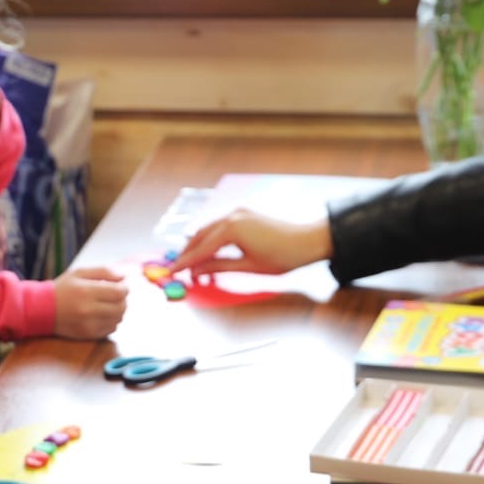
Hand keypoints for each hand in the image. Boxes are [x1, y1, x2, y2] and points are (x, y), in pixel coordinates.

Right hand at [52, 266, 127, 338]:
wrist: (42, 310)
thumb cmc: (62, 288)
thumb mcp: (80, 273)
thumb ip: (103, 272)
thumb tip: (124, 276)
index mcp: (86, 292)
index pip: (119, 292)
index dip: (125, 288)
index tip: (121, 285)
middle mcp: (89, 310)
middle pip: (121, 307)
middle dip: (123, 300)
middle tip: (116, 295)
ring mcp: (89, 325)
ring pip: (118, 319)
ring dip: (118, 311)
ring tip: (108, 304)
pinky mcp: (88, 335)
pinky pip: (111, 329)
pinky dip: (111, 321)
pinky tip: (102, 315)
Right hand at [169, 209, 332, 276]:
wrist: (310, 240)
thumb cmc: (283, 256)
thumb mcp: (249, 266)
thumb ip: (219, 266)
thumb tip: (197, 271)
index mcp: (231, 229)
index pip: (201, 248)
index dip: (186, 262)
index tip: (173, 272)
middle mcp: (231, 215)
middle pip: (200, 235)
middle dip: (188, 252)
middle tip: (179, 268)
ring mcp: (238, 211)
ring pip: (209, 228)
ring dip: (199, 244)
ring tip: (193, 261)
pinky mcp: (245, 212)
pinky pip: (220, 224)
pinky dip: (211, 237)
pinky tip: (210, 249)